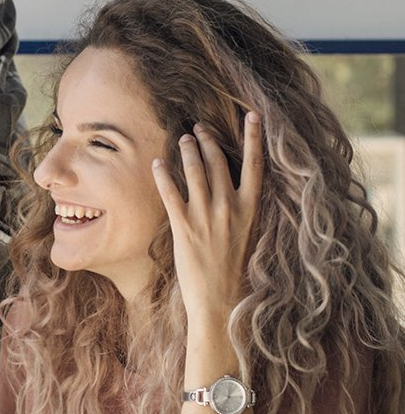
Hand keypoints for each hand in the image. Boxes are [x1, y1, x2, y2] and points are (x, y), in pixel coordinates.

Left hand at [153, 112, 262, 329]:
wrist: (219, 298)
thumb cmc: (234, 269)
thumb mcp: (247, 234)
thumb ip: (242, 209)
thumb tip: (232, 188)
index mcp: (251, 207)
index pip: (255, 164)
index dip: (254, 137)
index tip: (251, 115)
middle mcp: (230, 207)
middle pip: (219, 161)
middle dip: (208, 139)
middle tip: (199, 128)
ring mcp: (206, 215)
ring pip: (196, 170)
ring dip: (188, 149)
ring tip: (182, 138)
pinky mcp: (184, 226)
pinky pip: (171, 192)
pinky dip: (163, 175)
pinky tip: (157, 163)